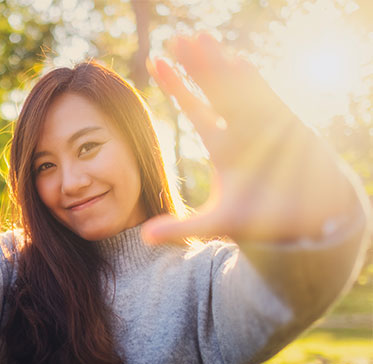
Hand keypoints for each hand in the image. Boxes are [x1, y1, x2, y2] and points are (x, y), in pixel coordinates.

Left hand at [143, 33, 354, 243]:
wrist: (308, 224)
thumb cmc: (264, 219)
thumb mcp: (216, 223)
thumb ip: (180, 227)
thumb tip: (142, 238)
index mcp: (221, 146)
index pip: (193, 109)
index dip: (176, 86)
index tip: (155, 62)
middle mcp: (240, 130)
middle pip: (212, 90)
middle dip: (196, 65)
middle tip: (177, 39)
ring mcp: (263, 125)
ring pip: (236, 88)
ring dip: (219, 65)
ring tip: (199, 39)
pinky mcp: (286, 127)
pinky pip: (267, 100)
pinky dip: (252, 83)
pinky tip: (235, 63)